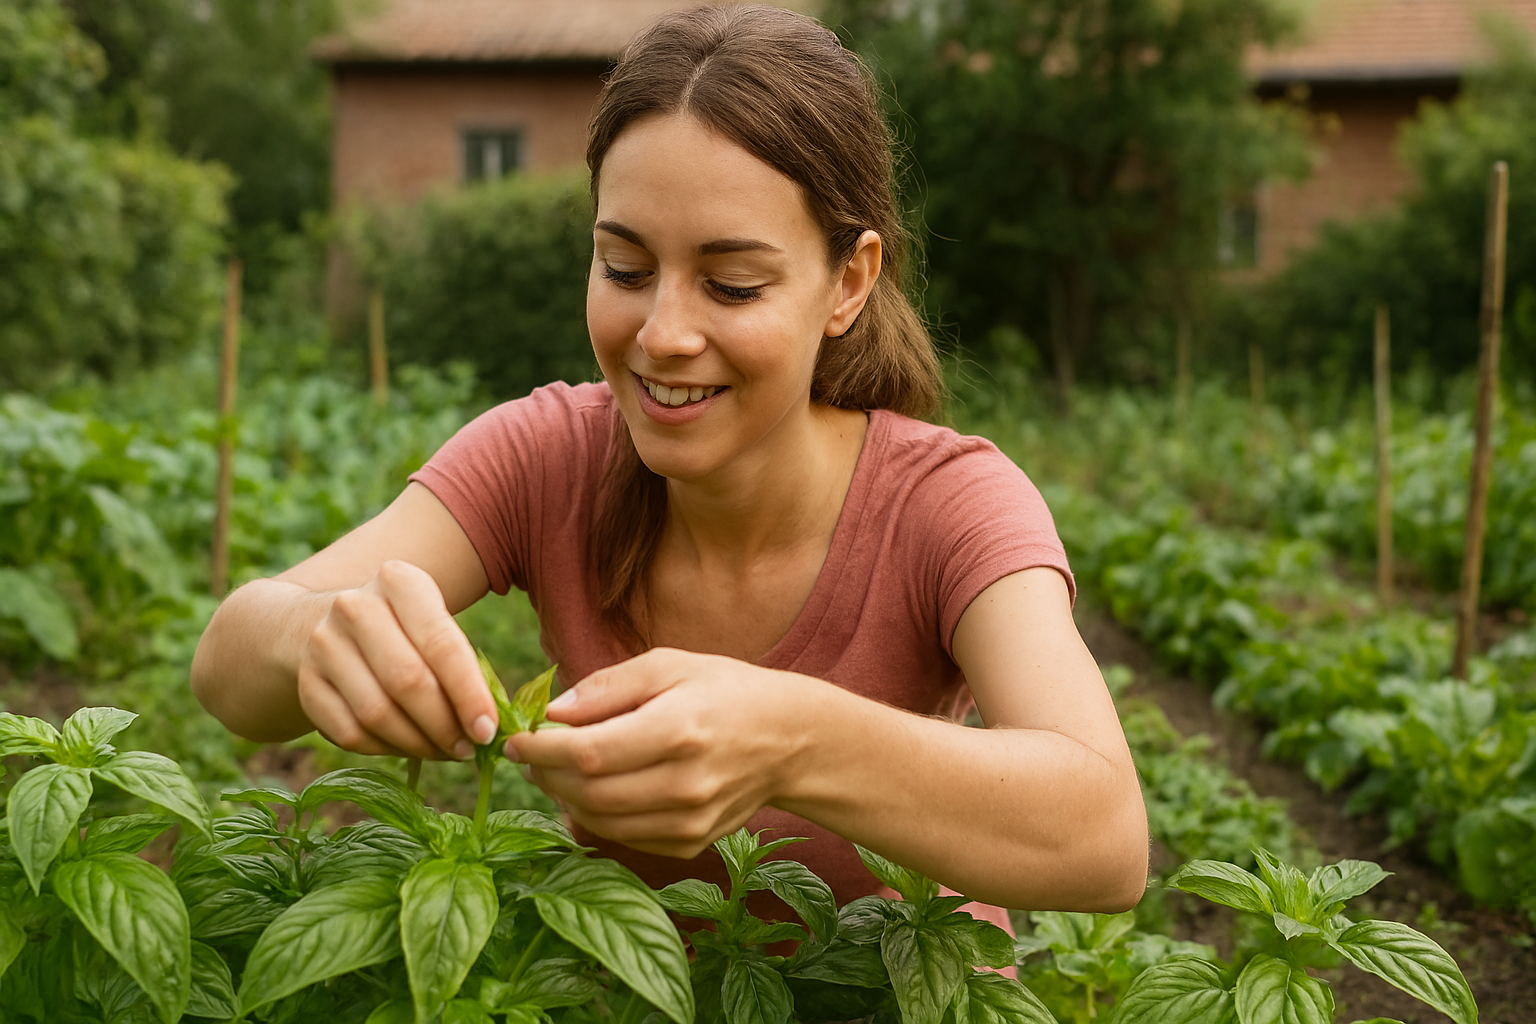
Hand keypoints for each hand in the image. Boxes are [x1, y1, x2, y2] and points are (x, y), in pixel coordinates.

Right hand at [296, 559, 498, 758]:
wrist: (317, 624)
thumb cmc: (399, 628)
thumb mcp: (430, 623)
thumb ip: (461, 665)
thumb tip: (486, 726)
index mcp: (399, 582)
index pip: (442, 644)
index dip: (468, 694)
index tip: (487, 730)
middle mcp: (355, 607)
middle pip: (407, 681)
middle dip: (444, 725)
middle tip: (467, 749)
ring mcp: (324, 645)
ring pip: (377, 713)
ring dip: (417, 743)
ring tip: (443, 751)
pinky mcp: (306, 683)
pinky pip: (350, 733)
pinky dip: (385, 749)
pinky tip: (407, 748)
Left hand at [508, 648, 815, 858]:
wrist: (790, 739)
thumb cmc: (725, 691)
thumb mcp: (671, 664)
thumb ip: (608, 686)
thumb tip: (553, 713)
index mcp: (678, 729)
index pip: (589, 752)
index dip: (542, 750)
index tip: (517, 738)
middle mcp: (685, 782)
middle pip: (588, 791)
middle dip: (546, 774)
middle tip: (530, 755)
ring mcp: (690, 819)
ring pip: (600, 821)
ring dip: (565, 798)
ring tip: (556, 771)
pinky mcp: (690, 842)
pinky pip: (623, 838)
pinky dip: (596, 817)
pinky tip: (592, 791)